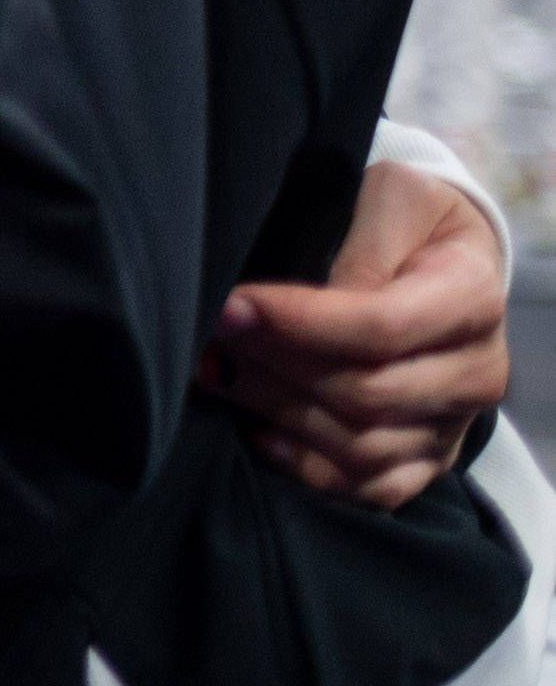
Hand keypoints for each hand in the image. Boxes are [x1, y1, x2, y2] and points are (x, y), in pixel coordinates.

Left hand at [205, 159, 513, 508]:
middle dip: (273, 365)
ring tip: (215, 372)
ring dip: (275, 411)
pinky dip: (308, 467)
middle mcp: (474, 372)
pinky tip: (255, 430)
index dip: (297, 322)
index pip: (380, 327)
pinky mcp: (424, 460)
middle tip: (210, 337)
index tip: (231, 305)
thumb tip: (318, 298)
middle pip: (365, 392)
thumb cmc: (406, 220)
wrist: (438, 259)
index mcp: (472, 299)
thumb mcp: (390, 198)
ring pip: (360, 445)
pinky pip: (368, 487)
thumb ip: (361, 243)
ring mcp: (451, 425)